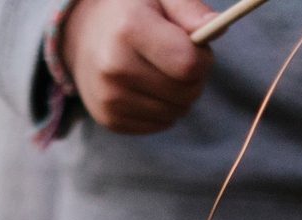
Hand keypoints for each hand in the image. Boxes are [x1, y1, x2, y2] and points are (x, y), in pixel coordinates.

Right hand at [61, 0, 216, 135]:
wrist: (84, 34)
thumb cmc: (132, 11)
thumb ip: (190, 9)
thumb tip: (218, 28)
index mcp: (129, 29)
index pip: (188, 65)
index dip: (203, 59)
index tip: (196, 48)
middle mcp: (114, 67)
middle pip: (185, 93)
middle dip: (193, 79)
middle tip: (180, 61)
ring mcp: (109, 97)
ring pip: (174, 113)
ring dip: (179, 97)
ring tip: (163, 73)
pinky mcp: (109, 119)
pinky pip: (158, 126)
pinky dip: (163, 111)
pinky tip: (149, 89)